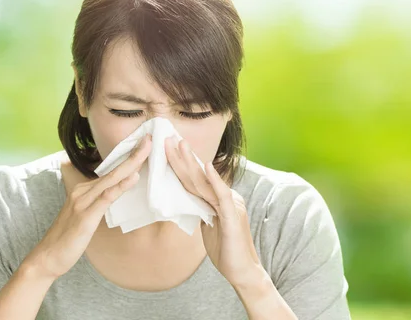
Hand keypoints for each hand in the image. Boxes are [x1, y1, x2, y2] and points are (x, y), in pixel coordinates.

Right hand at [25, 133, 152, 279]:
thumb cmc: (68, 238)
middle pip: (113, 170)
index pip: (110, 171)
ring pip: (111, 179)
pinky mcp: (85, 216)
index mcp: (84, 190)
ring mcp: (83, 202)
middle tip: (149, 139)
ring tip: (145, 150)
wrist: (47, 257)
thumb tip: (115, 196)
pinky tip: (133, 178)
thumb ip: (98, 204)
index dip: (128, 158)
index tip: (143, 145)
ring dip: (130, 164)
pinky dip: (121, 186)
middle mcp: (83, 191)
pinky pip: (106, 198)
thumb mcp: (85, 216)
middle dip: (133, 154)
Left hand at [164, 136, 265, 288]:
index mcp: (219, 200)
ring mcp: (230, 205)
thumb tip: (186, 201)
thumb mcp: (208, 226)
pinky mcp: (232, 216)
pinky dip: (214, 180)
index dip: (181, 164)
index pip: (195, 180)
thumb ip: (201, 210)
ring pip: (206, 182)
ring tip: (180, 145)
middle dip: (182, 157)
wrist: (243, 272)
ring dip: (192, 162)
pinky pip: (222, 195)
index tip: (168, 149)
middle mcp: (225, 198)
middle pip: (198, 176)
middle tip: (168, 138)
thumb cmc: (226, 250)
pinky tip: (207, 167)